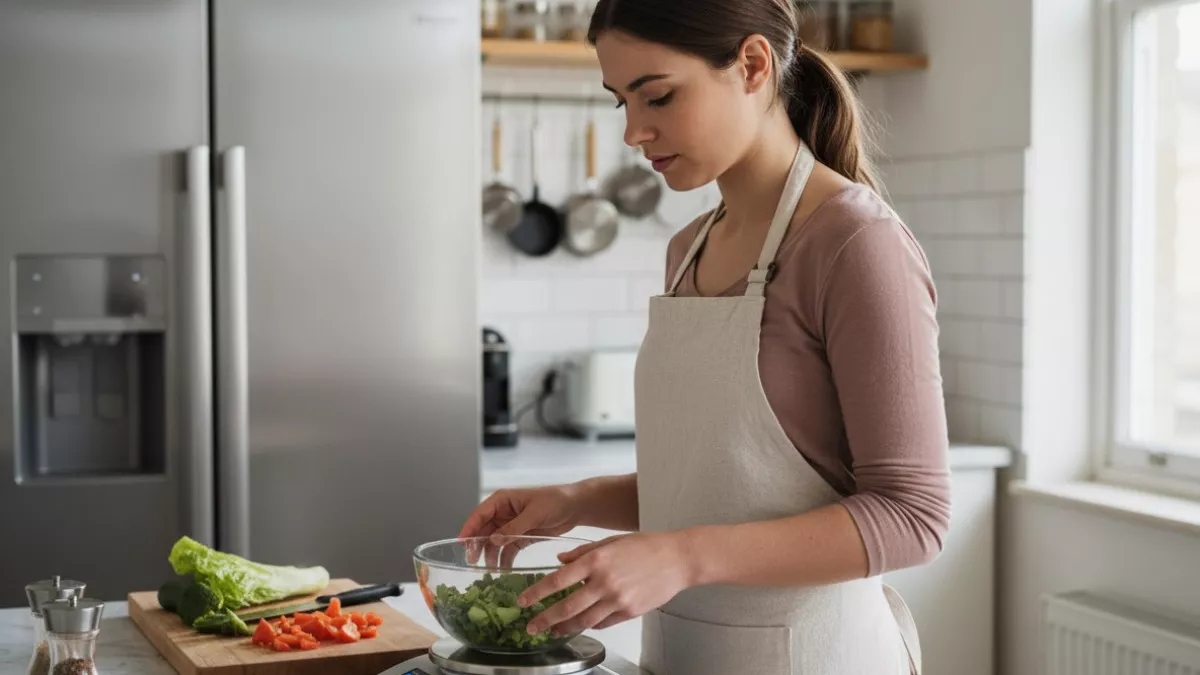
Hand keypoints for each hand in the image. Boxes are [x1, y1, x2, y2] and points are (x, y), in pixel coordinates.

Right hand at [458, 485, 582, 566]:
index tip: (461, 544)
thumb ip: (513, 527)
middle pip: (484, 530)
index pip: (480, 514)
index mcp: (503, 500)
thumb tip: (492, 540)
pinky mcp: (521, 536)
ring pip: (494, 542)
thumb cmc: (555, 501)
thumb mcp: (534, 513)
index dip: (469, 528)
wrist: (576, 507)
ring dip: (491, 555)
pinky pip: (507, 549)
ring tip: (489, 571)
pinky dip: (504, 559)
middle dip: (477, 546)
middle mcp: (503, 513)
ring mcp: (511, 526)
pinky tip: (503, 569)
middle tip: (473, 562)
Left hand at [519, 532, 691, 635]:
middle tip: (531, 627)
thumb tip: (559, 560)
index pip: (558, 580)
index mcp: (597, 560)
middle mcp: (604, 582)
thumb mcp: (610, 541)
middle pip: (567, 607)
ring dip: (564, 628)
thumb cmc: (644, 546)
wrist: (677, 559)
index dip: (537, 593)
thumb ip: (582, 552)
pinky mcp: (629, 612)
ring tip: (552, 631)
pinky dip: (589, 624)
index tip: (523, 601)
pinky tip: (580, 624)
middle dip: (544, 620)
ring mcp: (618, 600)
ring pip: (583, 621)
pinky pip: (603, 623)